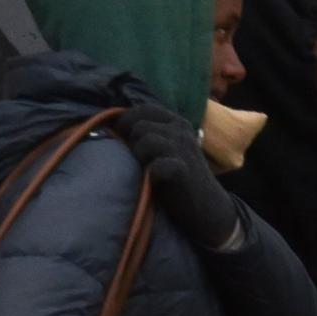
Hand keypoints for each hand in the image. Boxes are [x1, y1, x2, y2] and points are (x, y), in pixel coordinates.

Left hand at [123, 104, 241, 251]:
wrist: (206, 207)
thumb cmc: (176, 177)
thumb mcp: (165, 147)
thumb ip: (146, 134)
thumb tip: (110, 124)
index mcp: (176, 122)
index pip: (144, 109)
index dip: (126, 122)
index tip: (123, 140)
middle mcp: (181, 131)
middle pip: (139, 125)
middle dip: (131, 142)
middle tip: (139, 160)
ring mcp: (183, 149)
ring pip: (145, 140)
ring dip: (139, 157)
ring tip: (147, 170)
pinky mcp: (182, 170)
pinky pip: (156, 165)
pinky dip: (152, 173)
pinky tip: (155, 181)